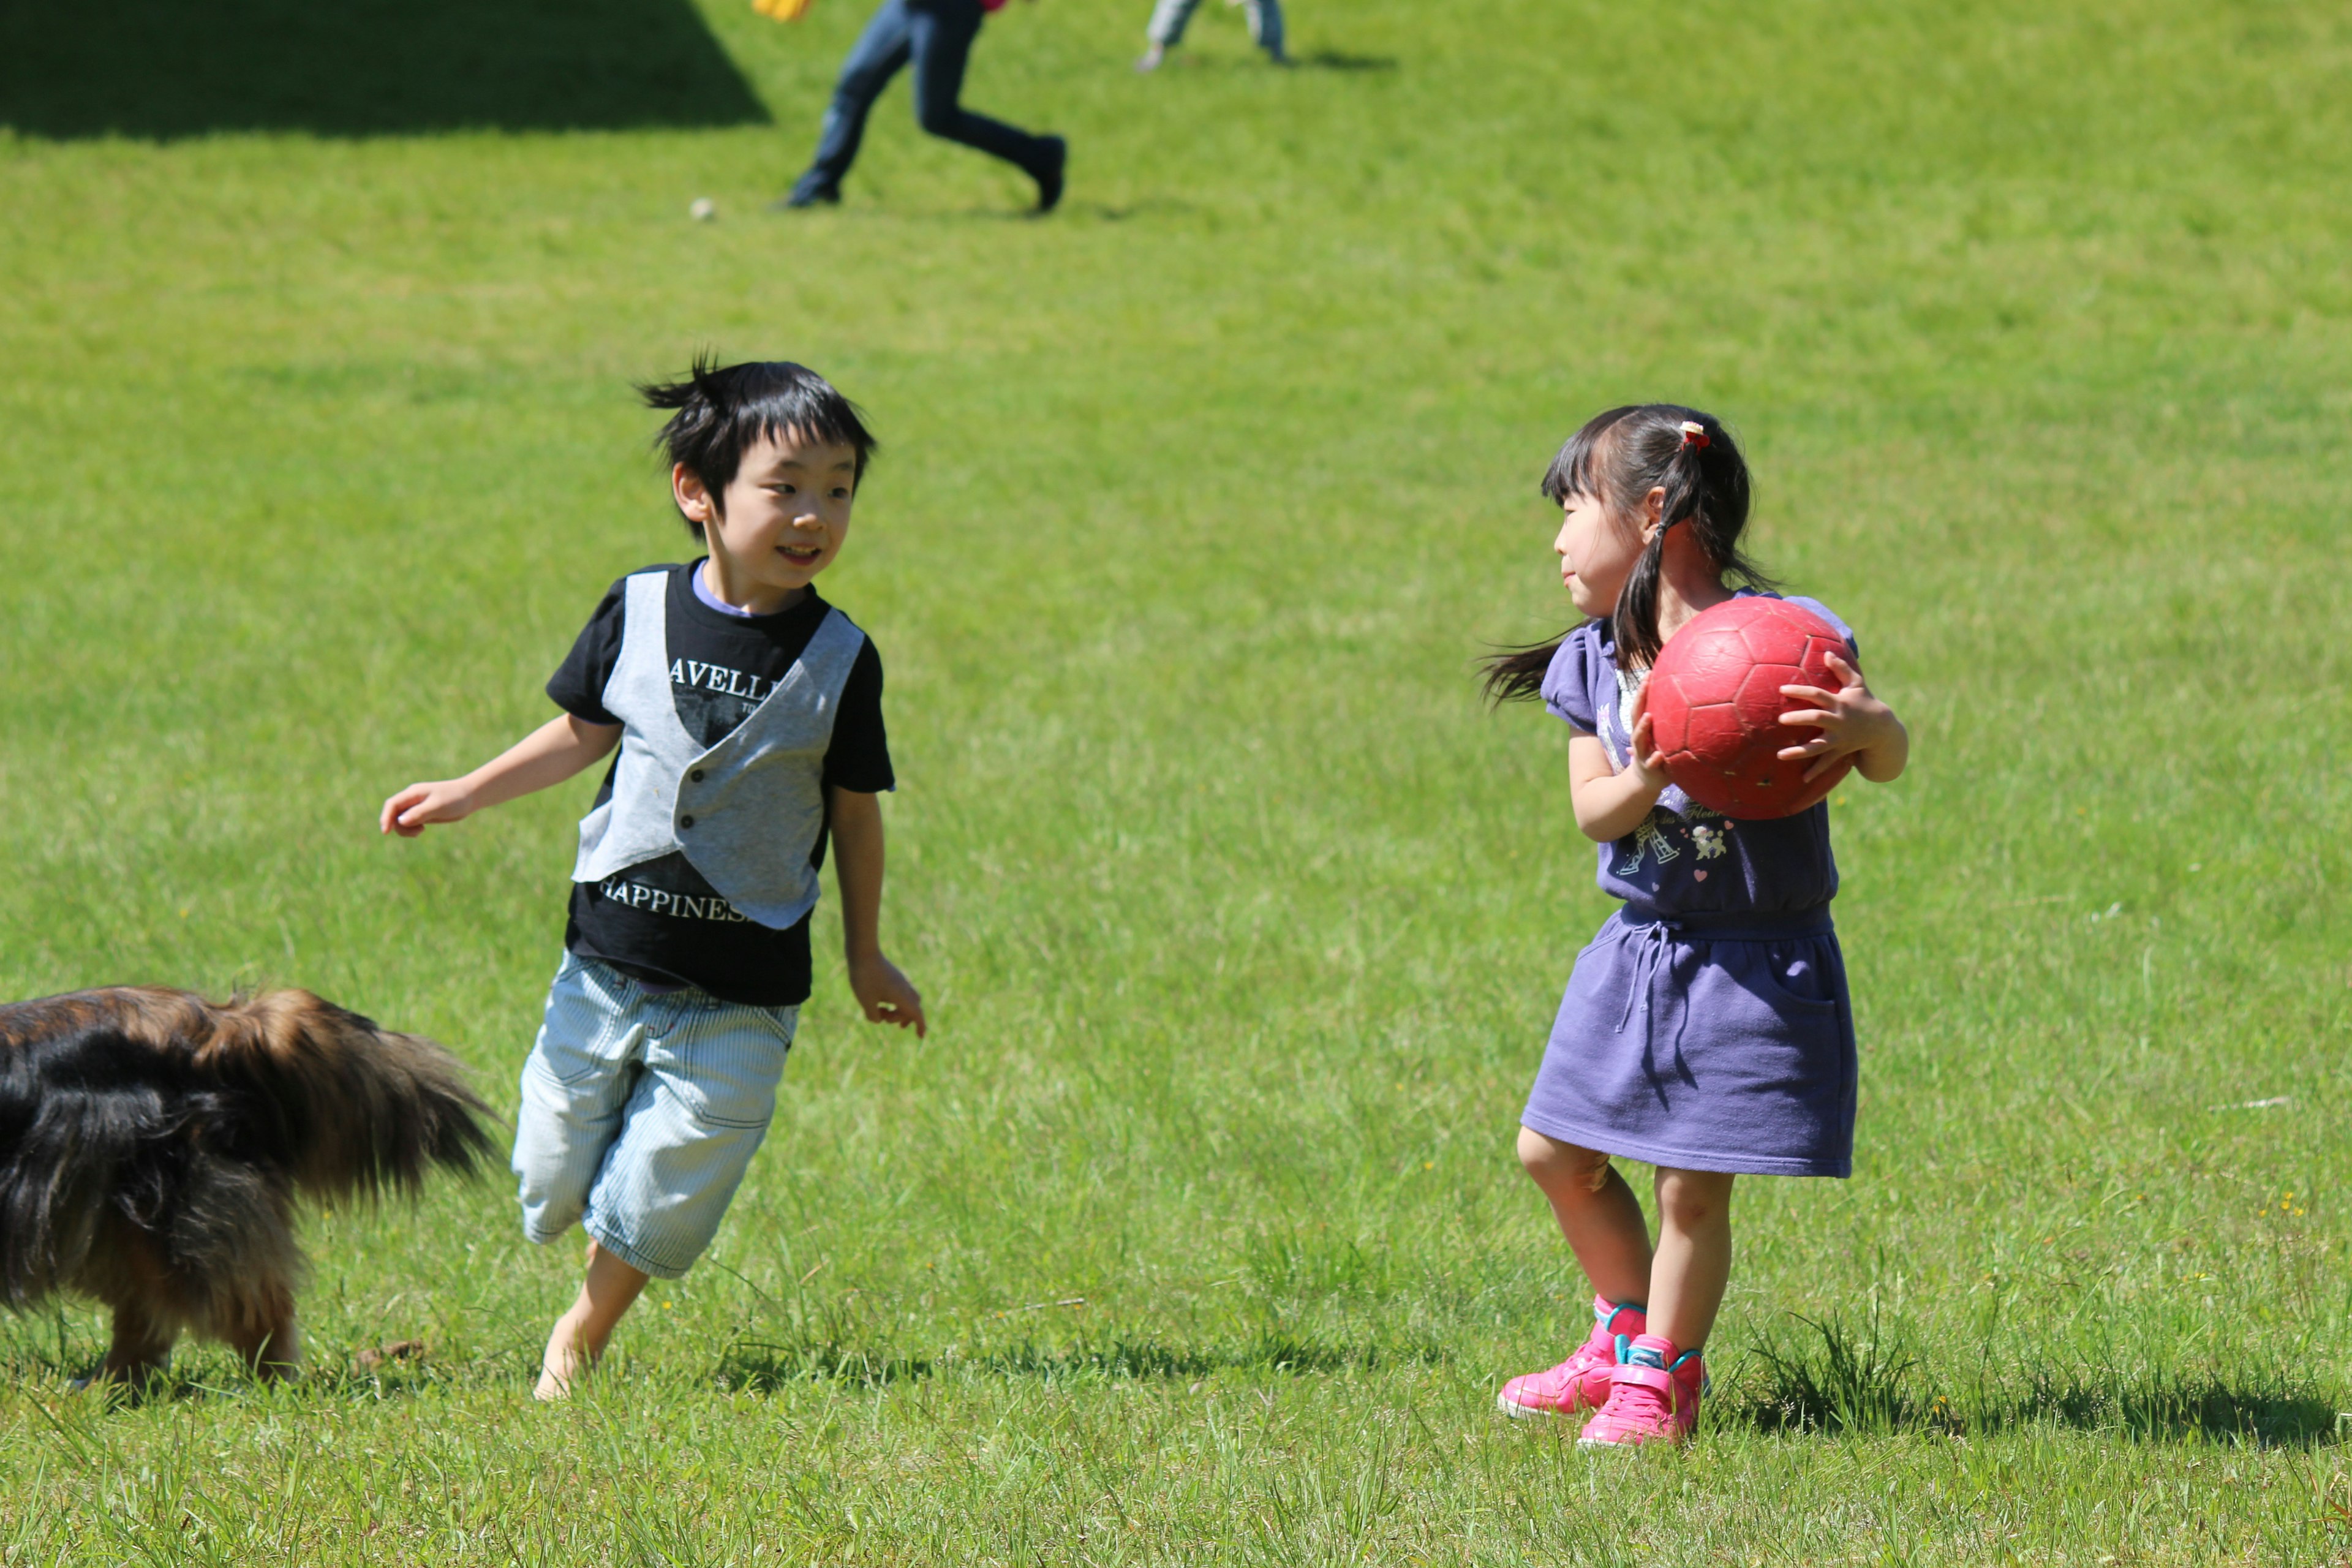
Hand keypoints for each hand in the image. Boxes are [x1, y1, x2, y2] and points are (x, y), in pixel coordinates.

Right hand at [379, 780, 476, 836]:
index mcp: (413, 793)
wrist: (469, 797)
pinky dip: (411, 829)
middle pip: (393, 814)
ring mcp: (415, 807)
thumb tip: (401, 821)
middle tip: (418, 832)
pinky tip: (422, 830)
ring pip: (399, 821)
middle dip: (399, 826)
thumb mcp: (437, 806)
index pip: (392, 804)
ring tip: (421, 831)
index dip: (386, 818)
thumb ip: (419, 813)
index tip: (386, 832)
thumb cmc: (455, 799)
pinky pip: (408, 824)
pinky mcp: (421, 814)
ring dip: (406, 830)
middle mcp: (411, 799)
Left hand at [848, 950, 926, 1038]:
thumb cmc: (864, 978)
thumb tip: (878, 1018)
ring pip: (908, 999)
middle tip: (885, 1017)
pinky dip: (894, 1000)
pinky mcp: (894, 976)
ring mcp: (900, 981)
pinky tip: (879, 999)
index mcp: (902, 997)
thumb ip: (874, 1016)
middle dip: (903, 1018)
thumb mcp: (866, 1002)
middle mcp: (905, 989)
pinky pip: (901, 992)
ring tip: (882, 1011)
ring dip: (898, 1009)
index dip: (920, 1026)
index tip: (920, 1037)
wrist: (863, 952)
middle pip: (913, 1008)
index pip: (917, 1015)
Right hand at [1624, 683, 1672, 794]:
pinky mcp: (1649, 769)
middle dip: (1640, 699)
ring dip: (1642, 727)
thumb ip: (1666, 722)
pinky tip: (1659, 755)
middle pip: (1636, 716)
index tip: (1649, 672)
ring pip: (1638, 739)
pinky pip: (1652, 764)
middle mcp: (1639, 739)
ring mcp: (1642, 753)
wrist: (1644, 782)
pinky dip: (1654, 759)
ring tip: (1648, 716)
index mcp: (1642, 729)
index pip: (1641, 706)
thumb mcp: (1659, 737)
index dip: (1643, 690)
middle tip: (1646, 682)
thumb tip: (1682, 701)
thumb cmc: (1655, 754)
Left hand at [1778, 651, 1900, 781]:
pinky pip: (1827, 763)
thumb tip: (1826, 652)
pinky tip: (1803, 779)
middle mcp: (1838, 721)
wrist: (1883, 728)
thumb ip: (1841, 668)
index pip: (1818, 694)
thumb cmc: (1864, 702)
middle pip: (1817, 718)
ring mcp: (1839, 738)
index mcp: (1839, 703)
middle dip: (1800, 718)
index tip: (1782, 689)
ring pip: (1818, 746)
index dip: (1801, 691)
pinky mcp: (1840, 751)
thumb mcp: (1856, 683)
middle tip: (1781, 720)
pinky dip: (1816, 771)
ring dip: (1800, 751)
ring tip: (1780, 755)